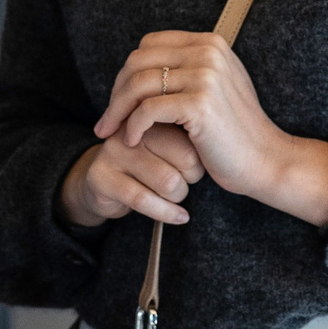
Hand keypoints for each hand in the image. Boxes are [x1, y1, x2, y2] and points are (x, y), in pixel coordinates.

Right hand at [59, 125, 207, 228]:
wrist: (103, 184)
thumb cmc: (148, 163)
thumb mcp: (171, 144)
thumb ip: (192, 135)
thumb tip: (226, 142)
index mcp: (152, 111)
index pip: (193, 135)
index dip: (200, 159)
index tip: (193, 168)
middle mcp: (131, 127)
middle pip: (185, 159)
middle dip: (191, 179)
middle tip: (183, 182)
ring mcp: (113, 151)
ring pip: (167, 182)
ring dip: (179, 197)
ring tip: (173, 195)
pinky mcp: (101, 177)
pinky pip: (143, 199)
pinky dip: (167, 213)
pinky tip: (180, 217)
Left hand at [94, 32, 327, 226]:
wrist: (265, 160)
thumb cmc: (235, 132)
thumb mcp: (215, 87)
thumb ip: (187, 69)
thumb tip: (142, 64)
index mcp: (210, 42)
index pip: (150, 45)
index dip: (127, 72)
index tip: (119, 99)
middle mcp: (208, 51)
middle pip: (138, 61)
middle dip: (116, 91)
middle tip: (107, 119)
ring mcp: (205, 75)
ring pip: (138, 84)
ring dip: (117, 111)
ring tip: (110, 132)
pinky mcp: (200, 103)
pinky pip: (147, 110)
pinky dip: (132, 126)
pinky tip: (130, 141)